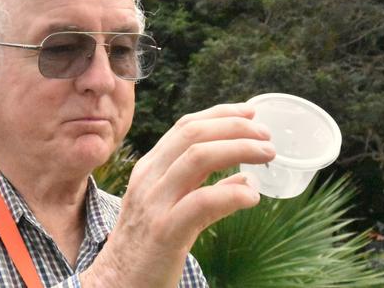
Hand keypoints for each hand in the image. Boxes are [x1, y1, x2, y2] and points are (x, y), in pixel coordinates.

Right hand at [81, 103, 274, 286]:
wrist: (117, 283)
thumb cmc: (146, 246)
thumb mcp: (169, 207)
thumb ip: (204, 189)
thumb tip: (247, 179)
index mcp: (150, 168)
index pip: (185, 126)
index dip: (220, 114)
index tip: (249, 112)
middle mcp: (149, 178)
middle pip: (194, 134)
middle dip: (235, 127)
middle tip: (266, 136)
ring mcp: (155, 202)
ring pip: (198, 157)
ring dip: (239, 149)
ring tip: (267, 155)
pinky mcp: (165, 230)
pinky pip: (202, 201)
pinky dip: (231, 193)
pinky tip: (252, 196)